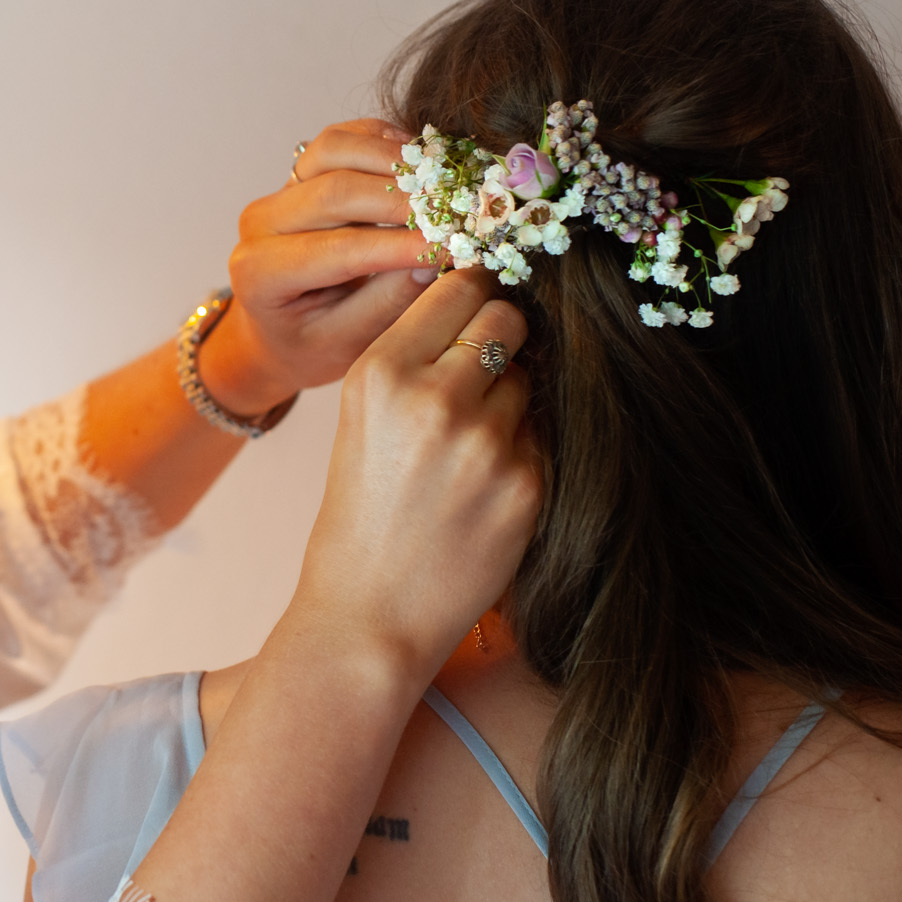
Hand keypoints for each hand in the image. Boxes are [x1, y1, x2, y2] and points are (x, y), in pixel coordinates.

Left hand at [198, 119, 433, 414]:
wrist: (277, 330)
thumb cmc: (312, 344)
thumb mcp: (348, 342)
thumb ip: (387, 302)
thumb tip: (435, 261)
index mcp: (262, 273)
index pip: (339, 249)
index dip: (399, 244)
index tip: (453, 246)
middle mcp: (260, 225)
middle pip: (336, 189)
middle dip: (404, 197)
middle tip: (460, 208)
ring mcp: (278, 192)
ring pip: (334, 149)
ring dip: (395, 158)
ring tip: (445, 179)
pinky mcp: (300, 172)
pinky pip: (341, 138)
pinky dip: (383, 140)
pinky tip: (423, 158)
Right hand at [285, 267, 539, 684]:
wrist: (370, 614)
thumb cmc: (360, 514)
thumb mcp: (360, 419)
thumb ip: (413, 359)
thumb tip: (483, 301)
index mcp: (380, 373)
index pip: (457, 286)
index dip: (472, 291)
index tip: (475, 302)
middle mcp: (434, 398)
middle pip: (505, 318)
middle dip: (501, 335)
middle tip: (482, 368)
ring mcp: (486, 443)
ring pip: (529, 377)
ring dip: (511, 398)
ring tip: (470, 446)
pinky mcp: (527, 484)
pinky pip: (541, 434)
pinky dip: (522, 448)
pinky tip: (485, 486)